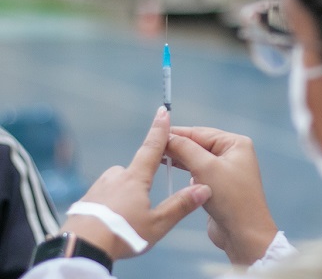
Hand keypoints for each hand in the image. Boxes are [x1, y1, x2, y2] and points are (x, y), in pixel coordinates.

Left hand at [61, 106, 212, 259]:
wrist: (80, 248)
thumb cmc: (122, 235)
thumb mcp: (157, 224)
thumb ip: (180, 205)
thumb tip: (204, 188)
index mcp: (135, 179)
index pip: (151, 148)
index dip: (159, 129)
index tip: (163, 111)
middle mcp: (115, 177)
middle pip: (134, 171)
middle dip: (141, 183)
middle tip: (141, 210)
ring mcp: (97, 188)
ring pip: (117, 184)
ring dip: (124, 196)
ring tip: (125, 220)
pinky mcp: (85, 201)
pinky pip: (102, 197)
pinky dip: (109, 206)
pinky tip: (110, 223)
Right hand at [168, 126, 277, 265]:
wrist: (244, 233)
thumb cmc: (230, 198)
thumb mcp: (205, 168)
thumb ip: (185, 149)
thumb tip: (167, 136)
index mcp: (236, 144)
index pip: (200, 132)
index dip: (177, 133)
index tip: (155, 134)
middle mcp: (233, 154)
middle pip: (199, 144)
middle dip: (178, 146)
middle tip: (153, 147)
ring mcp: (227, 170)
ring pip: (198, 159)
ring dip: (181, 159)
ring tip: (160, 158)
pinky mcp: (220, 186)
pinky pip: (200, 173)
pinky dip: (187, 172)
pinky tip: (173, 171)